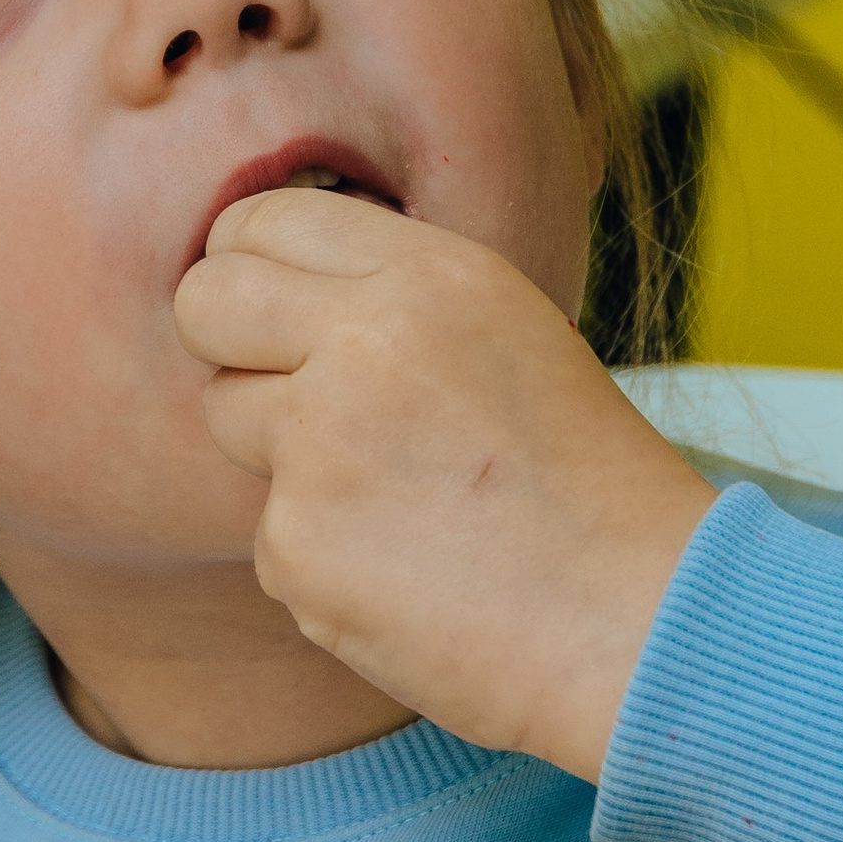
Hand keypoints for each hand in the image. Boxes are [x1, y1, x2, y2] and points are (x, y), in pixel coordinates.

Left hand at [173, 190, 715, 777]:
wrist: (637, 619)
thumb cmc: (587, 486)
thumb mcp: (508, 337)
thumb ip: (395, 304)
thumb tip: (276, 293)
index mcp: (427, 276)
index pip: (261, 222)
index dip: (254, 267)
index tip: (273, 309)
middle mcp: (361, 342)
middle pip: (205, 301)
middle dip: (227, 341)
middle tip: (288, 392)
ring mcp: (318, 446)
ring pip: (228, 418)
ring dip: (284, 456)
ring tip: (398, 500)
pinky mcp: (294, 546)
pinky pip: (271, 535)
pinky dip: (325, 560)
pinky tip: (411, 576)